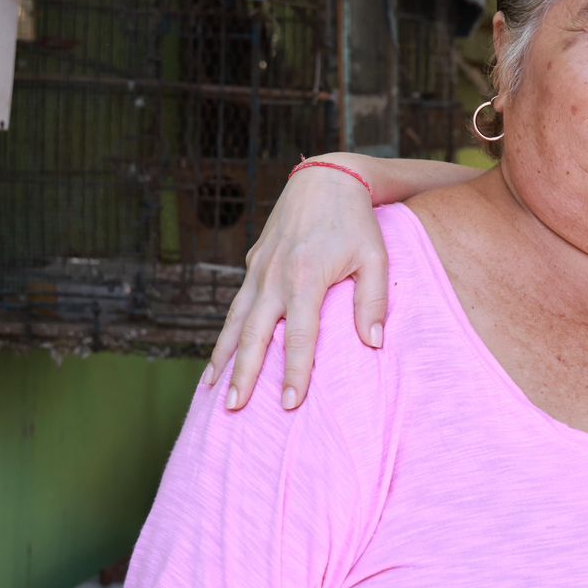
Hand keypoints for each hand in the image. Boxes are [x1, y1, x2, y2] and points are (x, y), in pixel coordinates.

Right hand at [206, 157, 387, 410]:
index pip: (300, 337)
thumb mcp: (375, 257)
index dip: (296, 372)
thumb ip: (373, 301)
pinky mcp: (253, 264)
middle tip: (233, 408)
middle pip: (254, 335)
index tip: (290, 404)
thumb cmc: (355, 221)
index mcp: (306, 278)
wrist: (325, 178)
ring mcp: (259, 271)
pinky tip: (219, 356)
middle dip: (243, 374)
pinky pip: (235, 306)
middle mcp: (275, 277)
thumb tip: (373, 344)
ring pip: (235, 322)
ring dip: (222, 358)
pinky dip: (224, 333)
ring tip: (212, 392)